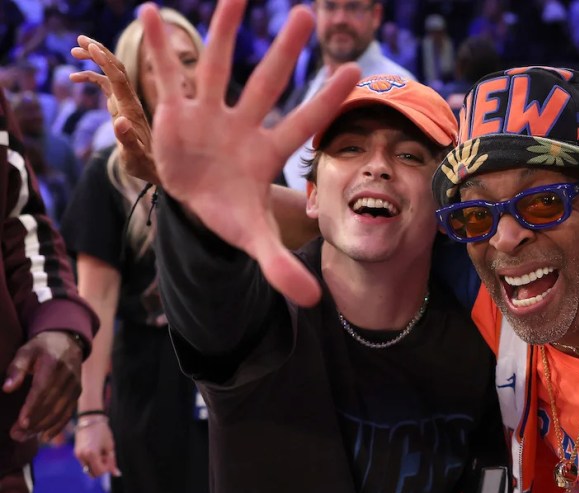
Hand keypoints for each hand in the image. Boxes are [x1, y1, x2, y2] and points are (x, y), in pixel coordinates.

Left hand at [4, 331, 83, 441]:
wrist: (68, 341)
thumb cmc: (41, 348)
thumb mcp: (26, 351)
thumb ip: (16, 368)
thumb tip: (7, 388)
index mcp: (53, 364)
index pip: (43, 389)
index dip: (32, 407)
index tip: (21, 422)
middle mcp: (68, 376)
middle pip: (51, 403)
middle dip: (34, 422)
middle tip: (16, 435)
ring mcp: (75, 386)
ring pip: (60, 411)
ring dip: (43, 427)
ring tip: (25, 437)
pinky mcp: (77, 393)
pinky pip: (69, 413)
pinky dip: (58, 426)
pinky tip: (45, 436)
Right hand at [70, 35, 158, 183]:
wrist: (159, 169)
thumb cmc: (146, 165)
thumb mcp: (134, 156)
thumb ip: (127, 140)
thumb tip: (118, 121)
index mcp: (131, 109)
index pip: (119, 78)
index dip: (106, 61)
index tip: (90, 46)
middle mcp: (130, 102)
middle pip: (116, 69)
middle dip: (100, 52)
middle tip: (79, 39)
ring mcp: (127, 104)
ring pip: (111, 74)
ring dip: (95, 60)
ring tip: (74, 51)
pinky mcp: (123, 108)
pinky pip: (107, 86)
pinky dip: (92, 77)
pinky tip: (75, 78)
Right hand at [74, 418, 120, 476]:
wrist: (90, 420)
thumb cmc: (103, 432)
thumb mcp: (110, 446)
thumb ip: (112, 461)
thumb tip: (117, 474)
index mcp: (91, 454)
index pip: (100, 471)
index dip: (107, 468)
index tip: (110, 457)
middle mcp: (82, 456)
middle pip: (93, 474)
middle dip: (101, 468)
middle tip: (105, 456)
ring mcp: (77, 455)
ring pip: (88, 469)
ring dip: (96, 465)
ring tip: (101, 453)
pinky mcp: (76, 453)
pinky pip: (85, 463)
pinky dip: (92, 461)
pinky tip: (96, 451)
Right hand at [138, 0, 359, 306]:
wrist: (199, 205)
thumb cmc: (233, 214)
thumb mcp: (256, 241)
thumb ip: (281, 267)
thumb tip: (313, 302)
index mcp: (266, 153)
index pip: (303, 123)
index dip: (325, 101)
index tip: (354, 71)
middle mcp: (241, 126)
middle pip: (265, 84)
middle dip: (282, 52)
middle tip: (306, 13)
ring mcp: (207, 116)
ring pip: (215, 67)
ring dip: (223, 32)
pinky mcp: (174, 115)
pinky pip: (166, 77)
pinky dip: (157, 48)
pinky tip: (150, 11)